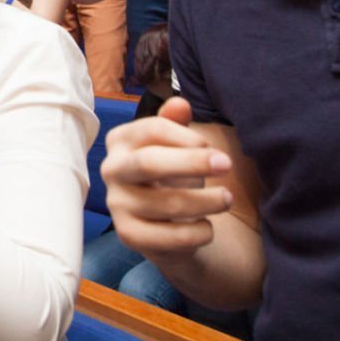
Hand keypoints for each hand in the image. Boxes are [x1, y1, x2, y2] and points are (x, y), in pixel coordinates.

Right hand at [100, 99, 235, 264]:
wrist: (163, 221)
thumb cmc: (171, 173)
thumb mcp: (175, 145)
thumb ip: (175, 123)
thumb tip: (180, 103)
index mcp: (121, 140)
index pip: (151, 129)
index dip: (186, 137)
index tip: (213, 147)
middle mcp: (112, 169)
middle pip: (149, 162)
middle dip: (193, 163)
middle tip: (227, 164)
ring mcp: (117, 204)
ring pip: (166, 203)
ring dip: (205, 201)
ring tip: (226, 199)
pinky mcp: (128, 236)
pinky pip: (168, 237)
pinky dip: (196, 233)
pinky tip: (206, 227)